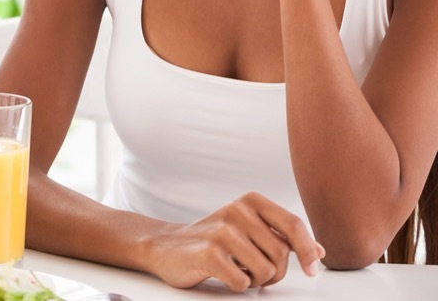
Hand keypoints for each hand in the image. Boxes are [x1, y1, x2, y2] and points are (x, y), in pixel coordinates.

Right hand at [146, 192, 324, 290]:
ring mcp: (221, 230)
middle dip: (274, 273)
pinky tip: (223, 274)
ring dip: (255, 280)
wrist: (167, 246)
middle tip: (256, 272)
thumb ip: (281, 237)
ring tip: (237, 270)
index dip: (308, 250)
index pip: (293, 225)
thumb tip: (320, 251)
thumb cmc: (213, 240)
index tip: (311, 270)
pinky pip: (243, 282)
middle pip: (282, 255)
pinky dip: (238, 285)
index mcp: (250, 201)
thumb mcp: (249, 230)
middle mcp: (236, 210)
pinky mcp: (208, 252)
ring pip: (265, 271)